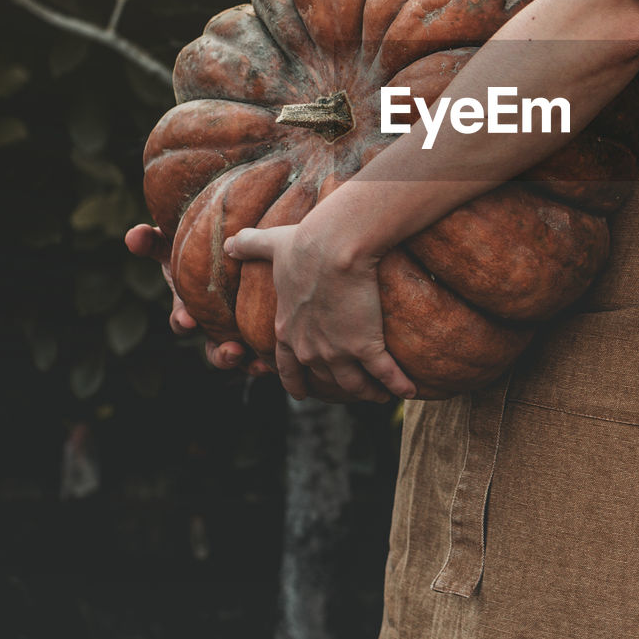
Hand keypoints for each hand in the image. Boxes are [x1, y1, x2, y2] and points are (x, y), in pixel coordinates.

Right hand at [124, 223, 273, 375]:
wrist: (236, 249)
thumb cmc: (199, 248)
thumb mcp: (173, 244)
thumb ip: (152, 241)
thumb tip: (132, 236)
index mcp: (191, 308)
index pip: (181, 321)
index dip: (182, 322)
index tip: (188, 320)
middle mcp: (213, 326)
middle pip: (213, 349)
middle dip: (221, 354)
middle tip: (232, 350)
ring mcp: (235, 331)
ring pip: (239, 356)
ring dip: (247, 361)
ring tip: (258, 363)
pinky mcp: (257, 332)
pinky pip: (261, 352)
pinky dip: (266, 359)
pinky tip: (274, 360)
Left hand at [225, 216, 415, 404]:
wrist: (334, 246)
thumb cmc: (304, 245)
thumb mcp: (271, 246)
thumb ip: (249, 245)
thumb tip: (230, 243)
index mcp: (285, 330)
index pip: (286, 366)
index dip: (295, 381)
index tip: (302, 393)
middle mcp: (308, 348)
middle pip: (324, 379)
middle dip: (338, 387)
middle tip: (354, 389)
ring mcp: (336, 351)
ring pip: (353, 384)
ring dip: (368, 392)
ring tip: (381, 395)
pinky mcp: (364, 347)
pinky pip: (384, 374)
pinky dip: (398, 385)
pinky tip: (408, 390)